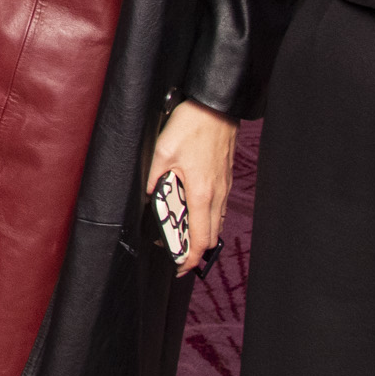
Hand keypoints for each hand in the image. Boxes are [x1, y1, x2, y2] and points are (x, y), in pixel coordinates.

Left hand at [145, 100, 236, 275]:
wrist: (215, 108)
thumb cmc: (191, 126)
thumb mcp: (162, 150)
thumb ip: (154, 177)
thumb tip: (150, 194)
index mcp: (201, 193)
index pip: (199, 239)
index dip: (190, 258)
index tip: (179, 267)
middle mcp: (216, 194)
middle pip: (210, 236)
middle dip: (194, 249)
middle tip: (174, 251)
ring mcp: (223, 187)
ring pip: (216, 222)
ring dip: (201, 233)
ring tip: (181, 233)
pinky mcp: (224, 178)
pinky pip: (218, 207)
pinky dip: (207, 217)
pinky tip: (193, 210)